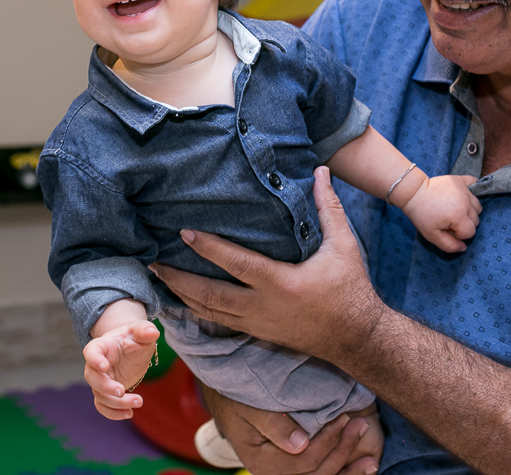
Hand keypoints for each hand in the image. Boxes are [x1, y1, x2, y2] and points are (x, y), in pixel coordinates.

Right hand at [81, 319, 159, 419]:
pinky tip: (129, 413)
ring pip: (99, 395)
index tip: (105, 367)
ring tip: (139, 402)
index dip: (94, 360)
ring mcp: (100, 380)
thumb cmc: (134, 337)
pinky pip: (103, 406)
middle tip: (122, 391)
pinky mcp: (106, 393)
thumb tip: (152, 332)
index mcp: (102, 346)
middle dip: (105, 387)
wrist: (132, 349)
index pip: (91, 351)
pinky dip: (113, 413)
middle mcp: (96, 365)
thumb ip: (145, 329)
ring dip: (116, 403)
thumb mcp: (141, 330)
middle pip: (92, 378)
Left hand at [152, 166, 383, 362]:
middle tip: (152, 263)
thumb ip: (328, 208)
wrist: (358, 339)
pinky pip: (219, 324)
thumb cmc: (351, 289)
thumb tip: (319, 170)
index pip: (236, 264)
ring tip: (158, 279)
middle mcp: (263, 308)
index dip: (208, 248)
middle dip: (178, 280)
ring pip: (209, 314)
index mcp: (281, 284)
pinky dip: (197, 312)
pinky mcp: (258, 335)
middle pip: (209, 296)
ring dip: (182, 296)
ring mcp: (258, 325)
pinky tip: (182, 301)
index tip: (183, 233)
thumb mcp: (344, 246)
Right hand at [203, 386, 381, 474]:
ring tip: (372, 462)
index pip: (304, 460)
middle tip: (360, 426)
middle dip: (342, 452)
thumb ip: (274, 424)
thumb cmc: (238, 399)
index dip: (328, 441)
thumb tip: (300, 444)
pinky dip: (341, 474)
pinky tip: (361, 469)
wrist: (228, 402)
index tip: (344, 417)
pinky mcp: (292, 471)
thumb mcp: (250, 407)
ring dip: (348, 472)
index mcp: (261, 463)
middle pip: (316, 474)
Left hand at [402, 174, 480, 252]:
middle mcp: (465, 202)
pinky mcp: (460, 179)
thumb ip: (449, 245)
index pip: (470, 232)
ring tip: (454, 209)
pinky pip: (475, 184)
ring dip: (469, 210)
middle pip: (475, 220)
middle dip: (464, 223)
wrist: (414, 193)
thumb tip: (464, 247)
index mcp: (459, 216)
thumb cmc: (422, 215)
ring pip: (477, 206)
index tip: (446, 228)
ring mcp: (464, 189)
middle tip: (448, 219)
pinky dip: (473, 189)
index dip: (458, 234)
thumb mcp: (432, 235)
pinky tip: (464, 195)